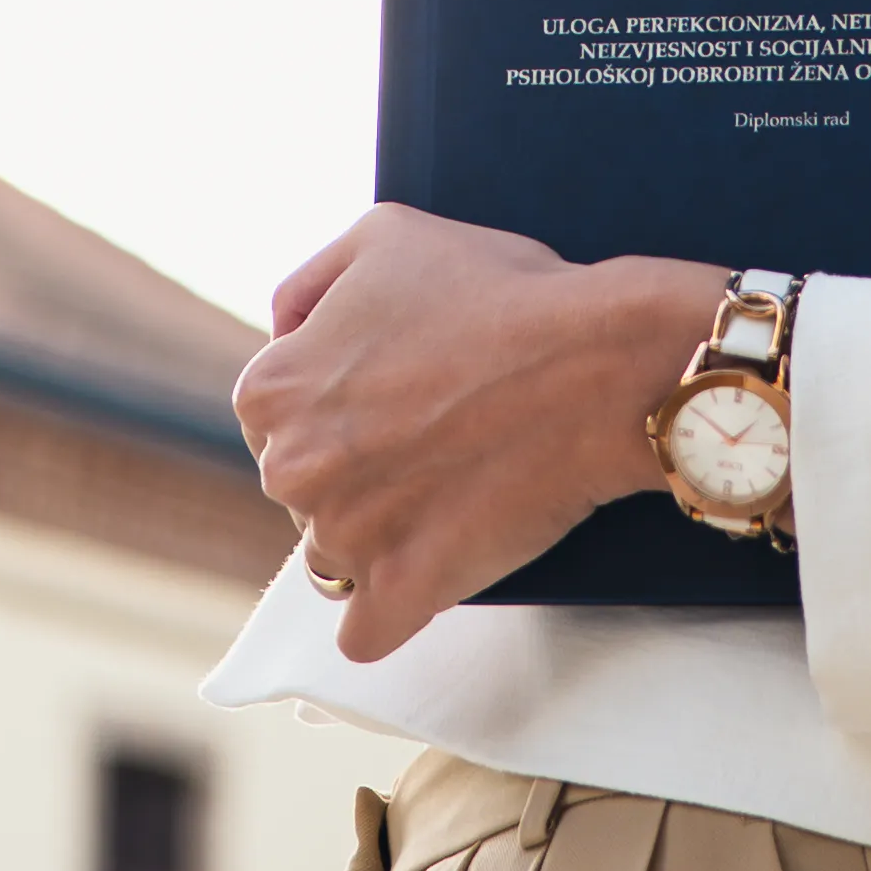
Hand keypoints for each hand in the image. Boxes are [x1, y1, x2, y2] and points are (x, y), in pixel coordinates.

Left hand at [232, 209, 723, 660]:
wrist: (598, 362)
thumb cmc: (502, 292)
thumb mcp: (381, 235)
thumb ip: (306, 286)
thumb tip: (283, 333)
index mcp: (272, 390)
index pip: (274, 414)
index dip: (337, 398)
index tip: (392, 393)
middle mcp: (290, 469)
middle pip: (303, 485)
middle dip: (353, 467)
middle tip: (430, 438)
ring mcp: (346, 538)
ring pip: (334, 556)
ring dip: (377, 535)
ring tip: (447, 492)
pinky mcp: (405, 592)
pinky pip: (366, 635)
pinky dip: (391, 612)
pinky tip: (427, 574)